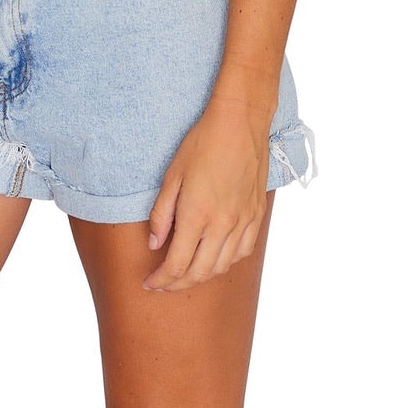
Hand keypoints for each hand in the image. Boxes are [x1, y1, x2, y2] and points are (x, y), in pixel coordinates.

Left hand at [143, 94, 270, 290]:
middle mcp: (223, 224)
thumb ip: (161, 214)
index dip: (161, 280)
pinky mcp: (257, 215)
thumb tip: (155, 244)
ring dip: (201, 276)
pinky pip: (243, 251)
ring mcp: (243, 221)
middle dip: (177, 284)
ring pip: (223, 266)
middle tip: (163, 284)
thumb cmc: (202, 144)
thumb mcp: (171, 176)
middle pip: (199, 272)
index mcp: (197, 215)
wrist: (240, 123)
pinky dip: (227, 262)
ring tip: (185, 274)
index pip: (176, 265)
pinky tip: (215, 258)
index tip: (150, 283)